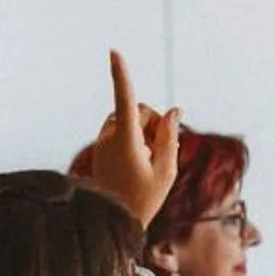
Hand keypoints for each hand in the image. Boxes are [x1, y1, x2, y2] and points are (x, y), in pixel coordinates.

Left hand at [85, 51, 181, 226]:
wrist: (111, 224)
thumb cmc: (142, 200)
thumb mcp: (166, 170)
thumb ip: (170, 136)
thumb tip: (172, 110)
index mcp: (125, 140)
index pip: (126, 100)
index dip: (122, 74)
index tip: (114, 51)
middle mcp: (109, 136)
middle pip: (139, 111)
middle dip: (153, 122)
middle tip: (160, 153)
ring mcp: (103, 142)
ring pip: (130, 119)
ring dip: (144, 131)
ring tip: (149, 160)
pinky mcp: (102, 148)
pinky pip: (123, 130)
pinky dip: (136, 139)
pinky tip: (140, 163)